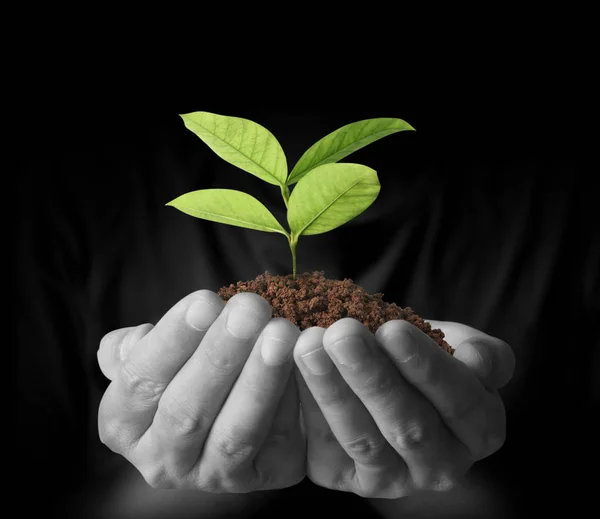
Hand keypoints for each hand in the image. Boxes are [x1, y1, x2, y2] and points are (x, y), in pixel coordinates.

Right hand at [97, 291, 304, 491]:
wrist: (233, 398)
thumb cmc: (190, 365)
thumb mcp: (156, 354)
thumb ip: (137, 349)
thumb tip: (130, 342)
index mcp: (124, 425)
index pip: (140, 382)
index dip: (173, 340)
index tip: (206, 300)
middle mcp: (160, 461)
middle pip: (186, 410)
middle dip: (220, 356)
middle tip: (250, 309)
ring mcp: (212, 477)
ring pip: (234, 434)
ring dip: (260, 380)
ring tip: (281, 333)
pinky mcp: (262, 477)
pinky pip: (278, 442)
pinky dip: (292, 399)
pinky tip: (303, 361)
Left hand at [293, 318, 514, 498]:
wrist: (388, 369)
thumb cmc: (426, 353)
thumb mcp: (462, 345)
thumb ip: (482, 354)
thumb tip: (480, 364)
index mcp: (480, 430)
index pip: (459, 400)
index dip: (426, 366)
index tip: (393, 330)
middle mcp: (442, 466)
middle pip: (408, 425)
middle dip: (371, 376)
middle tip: (340, 333)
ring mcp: (394, 479)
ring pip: (363, 438)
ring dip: (332, 390)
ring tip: (309, 346)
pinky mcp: (349, 478)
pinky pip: (326, 449)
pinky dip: (309, 409)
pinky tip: (291, 372)